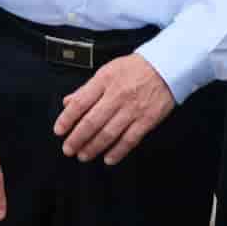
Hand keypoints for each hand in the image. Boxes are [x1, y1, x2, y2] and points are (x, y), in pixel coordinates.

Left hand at [54, 54, 175, 165]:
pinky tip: (108, 159)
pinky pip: (129, 140)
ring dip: (93, 147)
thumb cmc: (135, 68)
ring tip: (83, 155)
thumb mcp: (107, 71)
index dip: (67, 119)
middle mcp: (117, 95)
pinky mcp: (147, 120)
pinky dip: (117, 152)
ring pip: (108, 133)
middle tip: (68, 149)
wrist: (166, 67)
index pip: (80, 103)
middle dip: (77, 139)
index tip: (59, 131)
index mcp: (105, 81)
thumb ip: (87, 88)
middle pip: (92, 122)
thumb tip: (68, 103)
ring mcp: (132, 109)